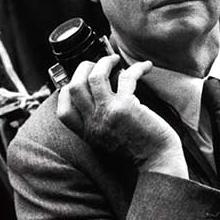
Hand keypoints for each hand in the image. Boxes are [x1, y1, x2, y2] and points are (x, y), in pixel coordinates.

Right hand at [56, 55, 187, 175]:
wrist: (157, 161)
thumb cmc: (138, 148)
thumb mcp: (107, 141)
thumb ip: (98, 124)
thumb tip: (98, 94)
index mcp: (87, 132)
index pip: (63, 111)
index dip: (66, 91)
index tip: (79, 80)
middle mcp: (93, 123)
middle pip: (74, 87)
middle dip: (84, 68)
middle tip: (97, 64)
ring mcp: (108, 113)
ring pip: (95, 77)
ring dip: (105, 62)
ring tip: (114, 59)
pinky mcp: (126, 106)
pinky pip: (126, 76)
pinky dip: (137, 68)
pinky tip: (146, 67)